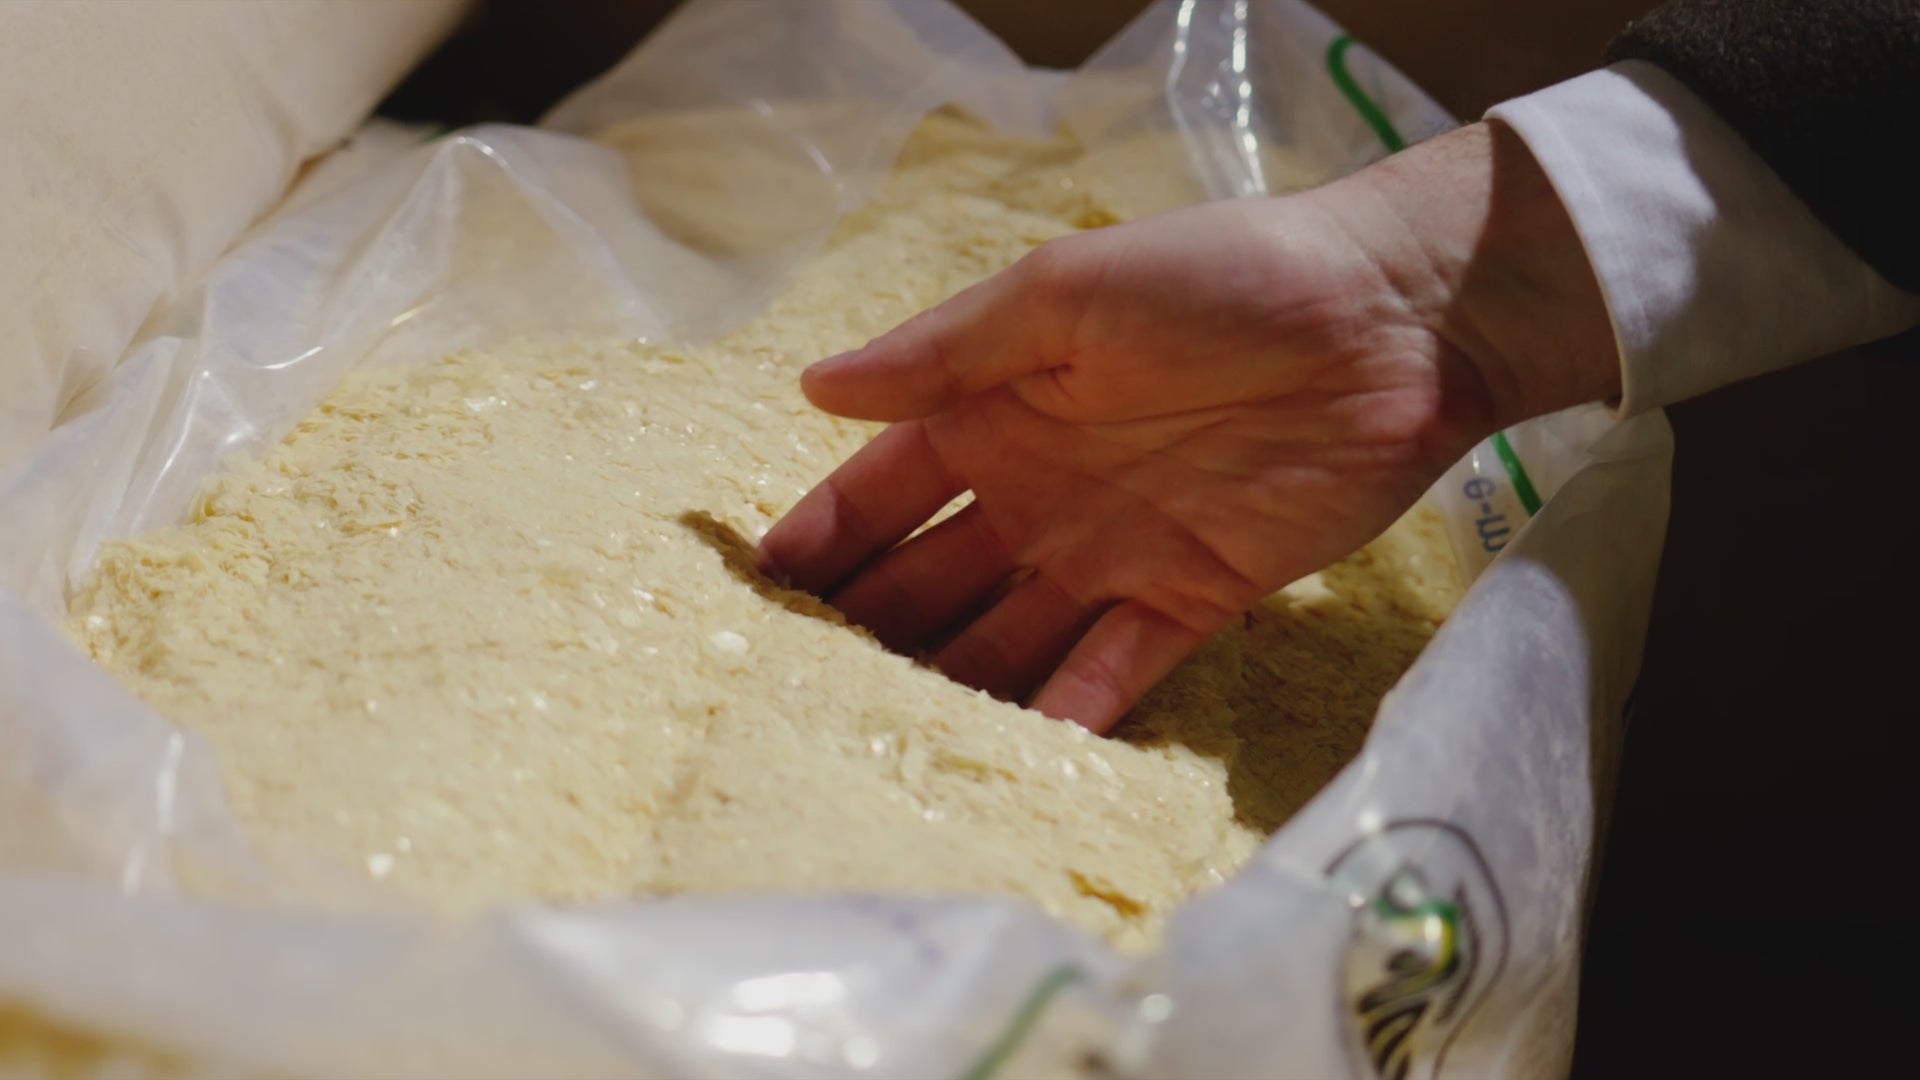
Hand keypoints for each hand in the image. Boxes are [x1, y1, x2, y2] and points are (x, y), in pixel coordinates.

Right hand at [759, 122, 1618, 732]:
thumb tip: (813, 387)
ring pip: (1006, 638)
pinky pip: (1111, 674)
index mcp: (998, 410)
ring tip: (880, 751)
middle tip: (794, 699)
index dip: (822, 538)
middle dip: (870, 632)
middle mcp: (1038, 491)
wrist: (1388, 319)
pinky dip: (1064, 717)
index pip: (884, 489)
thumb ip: (946, 352)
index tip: (752, 595)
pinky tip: (1010, 764)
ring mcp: (1110, 553)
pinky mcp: (1189, 601)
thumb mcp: (1064, 293)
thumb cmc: (1217, 280)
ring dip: (951, 687)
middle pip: (932, 579)